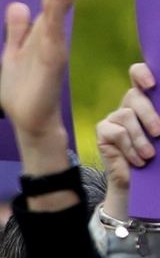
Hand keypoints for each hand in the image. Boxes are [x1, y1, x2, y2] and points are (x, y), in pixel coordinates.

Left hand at [0, 0, 99, 154]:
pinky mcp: (53, 59)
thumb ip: (16, 30)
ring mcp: (54, 44)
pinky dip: (53, 10)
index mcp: (40, 30)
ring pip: (58, 4)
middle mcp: (51, 33)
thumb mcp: (11, 54)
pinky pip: (54, 29)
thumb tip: (17, 3)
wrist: (28, 121)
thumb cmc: (22, 91)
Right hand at [95, 63, 158, 219]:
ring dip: (141, 138)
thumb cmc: (159, 158)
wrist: (139, 183)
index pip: (139, 76)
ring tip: (149, 156)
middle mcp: (129, 106)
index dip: (142, 74)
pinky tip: (138, 160)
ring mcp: (114, 118)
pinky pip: (117, 133)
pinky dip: (130, 148)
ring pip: (127, 115)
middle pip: (134, 96)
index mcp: (147, 101)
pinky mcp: (103, 131)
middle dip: (149, 114)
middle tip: (159, 133)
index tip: (152, 85)